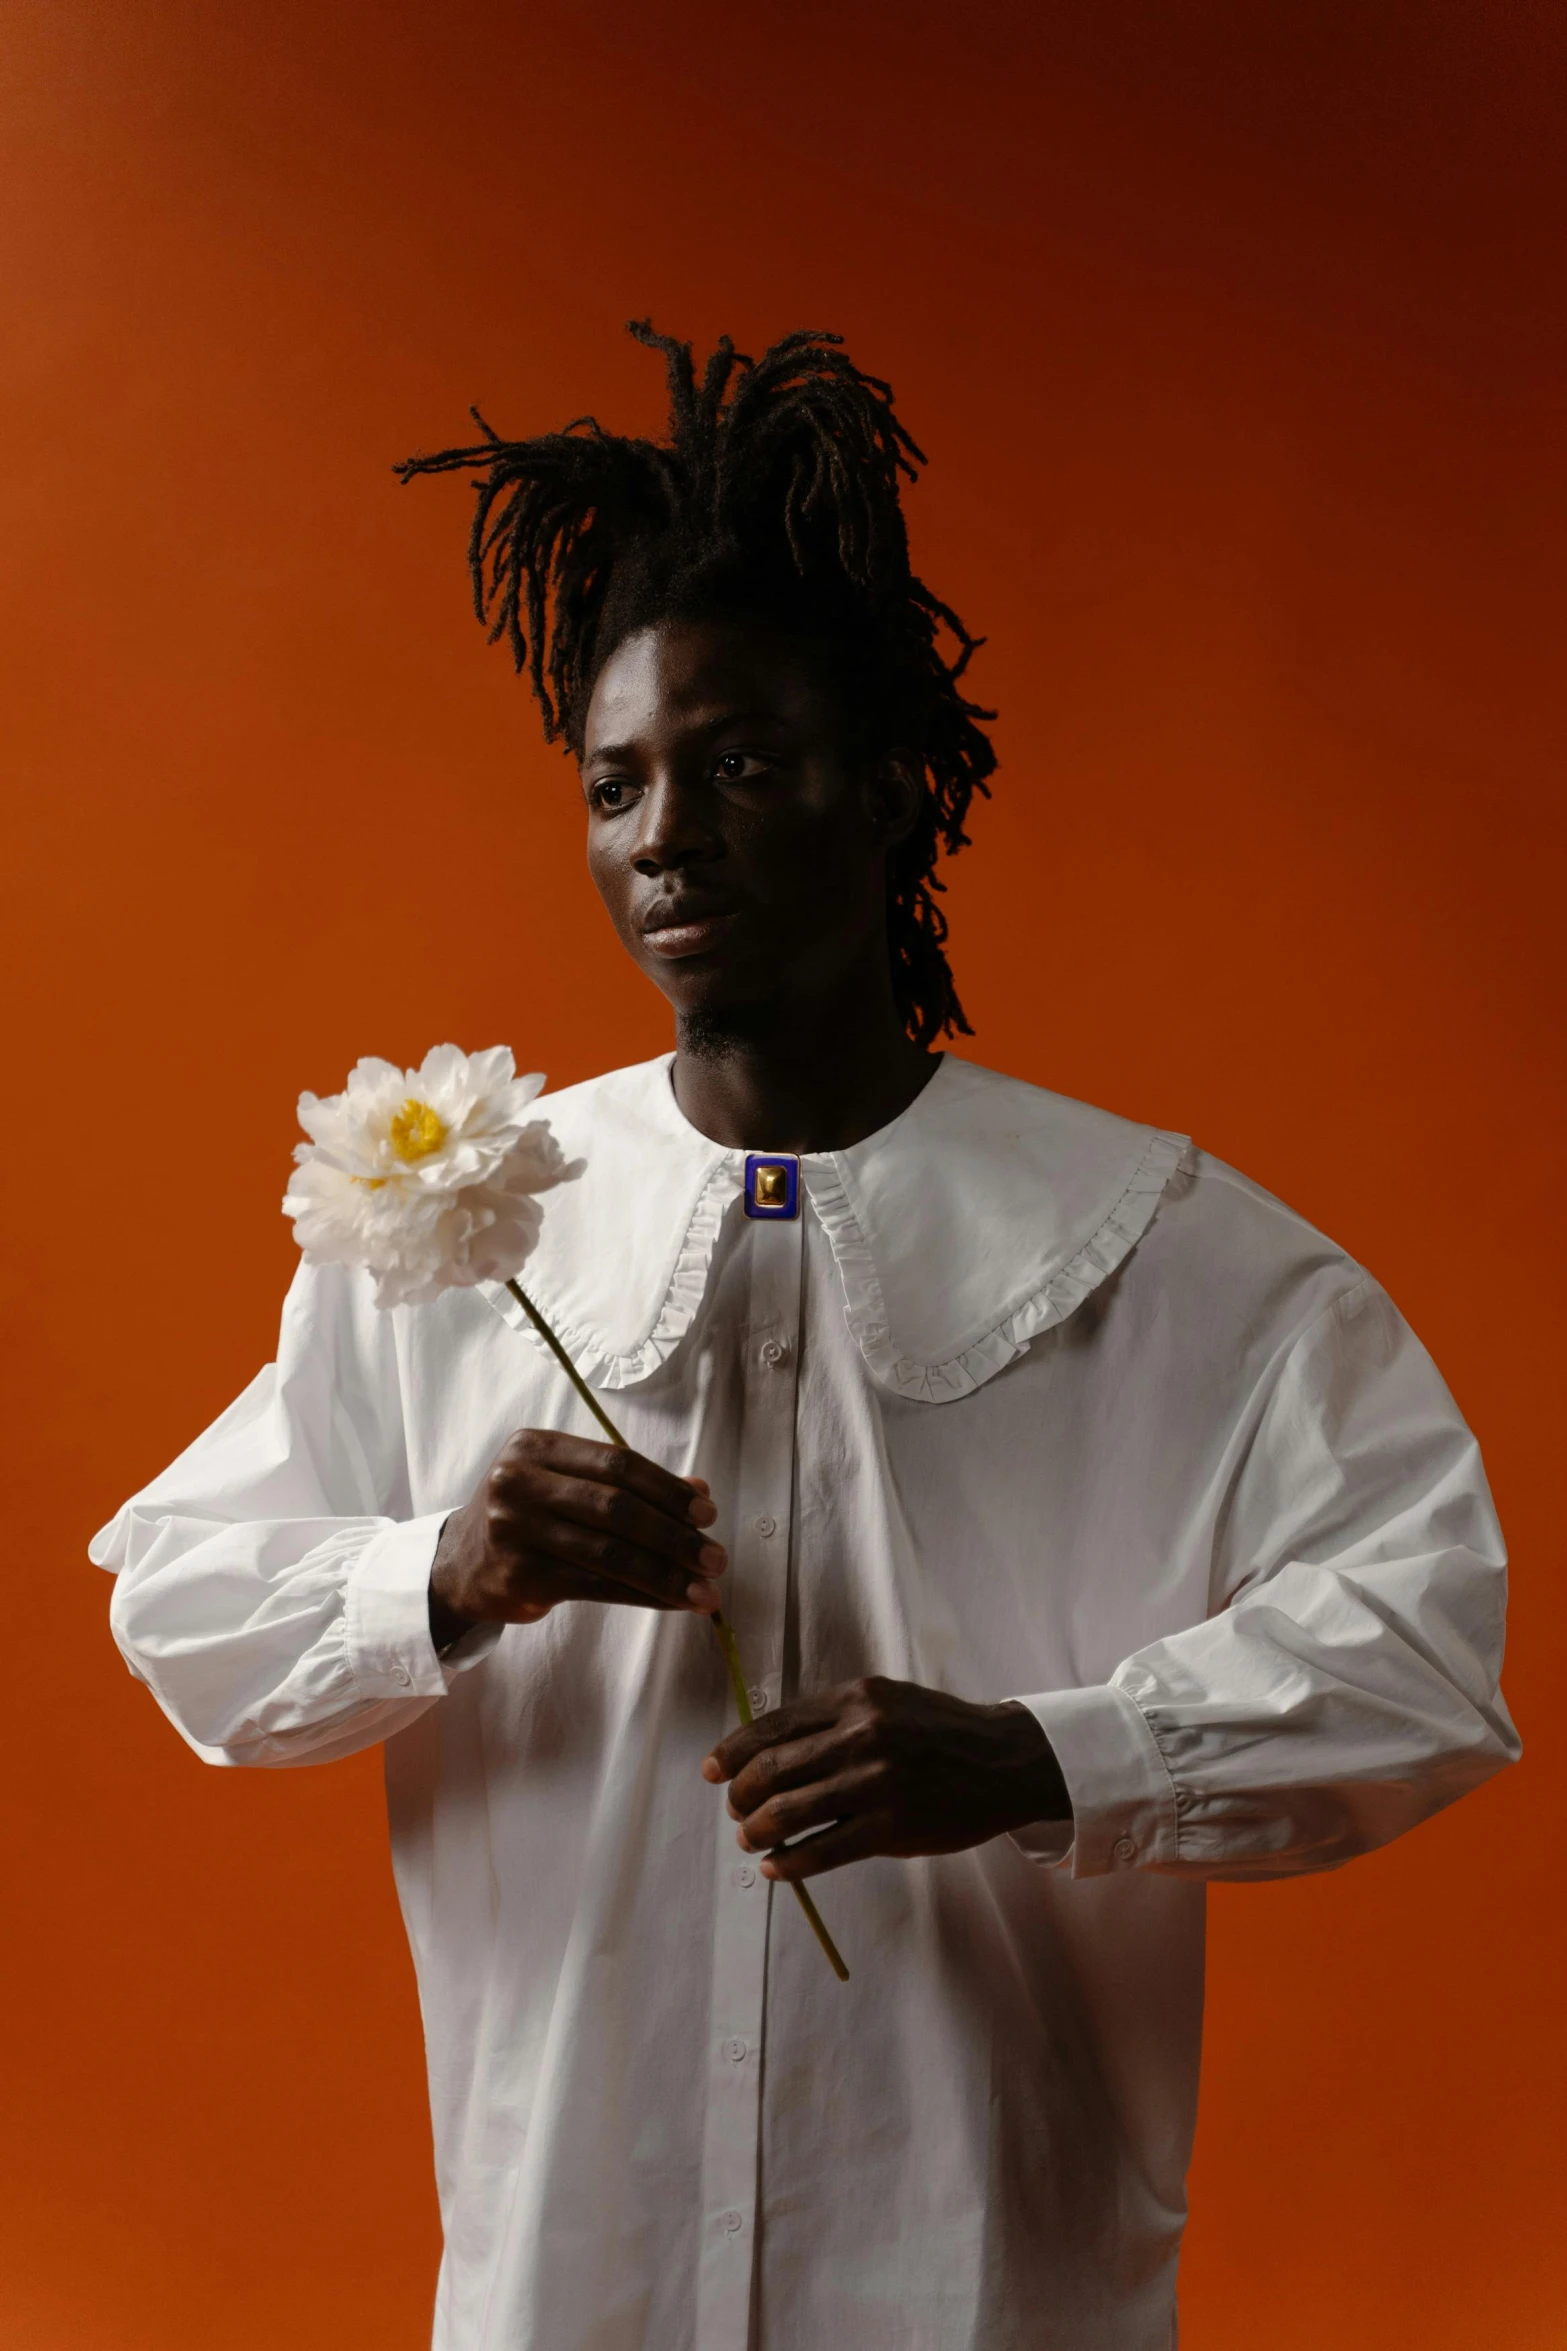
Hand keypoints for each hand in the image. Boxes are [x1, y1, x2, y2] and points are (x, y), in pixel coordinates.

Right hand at [429, 1429, 724, 1644]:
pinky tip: (672, 1602)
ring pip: (610, 1552)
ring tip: (706, 1591)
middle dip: (675, 1535)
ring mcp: (515, 1529)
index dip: (667, 1489)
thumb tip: (701, 1490)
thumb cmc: (526, 1519)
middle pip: (616, 1507)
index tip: (708, 1513)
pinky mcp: (519, 1575)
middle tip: (716, 1557)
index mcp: (535, 1446)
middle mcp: (519, 1482)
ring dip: (666, 1574)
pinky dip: (641, 1595)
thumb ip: (626, 1485)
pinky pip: (596, 1587)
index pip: (617, 1463)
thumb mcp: (565, 1486)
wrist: (459, 1565)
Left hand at [701, 1675, 1069, 1882]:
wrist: (1004, 1762)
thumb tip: (768, 1750)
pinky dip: (790, 1863)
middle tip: (735, 1811)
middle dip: (740, 1796)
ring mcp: (877, 1783)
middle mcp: (862, 1734)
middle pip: (772, 1770)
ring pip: (790, 1812)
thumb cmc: (939, 1732)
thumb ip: (834, 1718)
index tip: (713, 1770)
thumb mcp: (886, 1702)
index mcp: (855, 1698)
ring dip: (757, 1832)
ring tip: (750, 1840)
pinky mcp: (892, 1828)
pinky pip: (824, 1850)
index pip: (773, 1725)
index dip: (732, 1751)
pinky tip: (777, 1867)